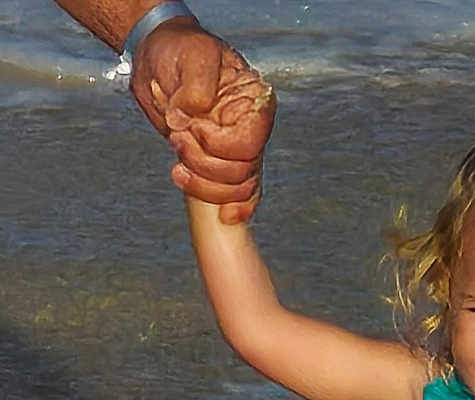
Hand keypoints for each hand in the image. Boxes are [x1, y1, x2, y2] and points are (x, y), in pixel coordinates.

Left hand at [131, 20, 275, 223]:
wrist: (162, 57)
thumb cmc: (181, 49)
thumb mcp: (191, 55)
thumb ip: (195, 86)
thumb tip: (188, 118)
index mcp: (254, 105)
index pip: (248, 147)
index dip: (217, 146)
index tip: (191, 126)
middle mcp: (252, 131)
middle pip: (242, 174)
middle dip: (204, 165)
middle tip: (177, 138)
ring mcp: (239, 150)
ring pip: (238, 189)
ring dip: (203, 185)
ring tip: (177, 166)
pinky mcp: (223, 162)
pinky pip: (242, 195)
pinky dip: (236, 208)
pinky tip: (226, 217)